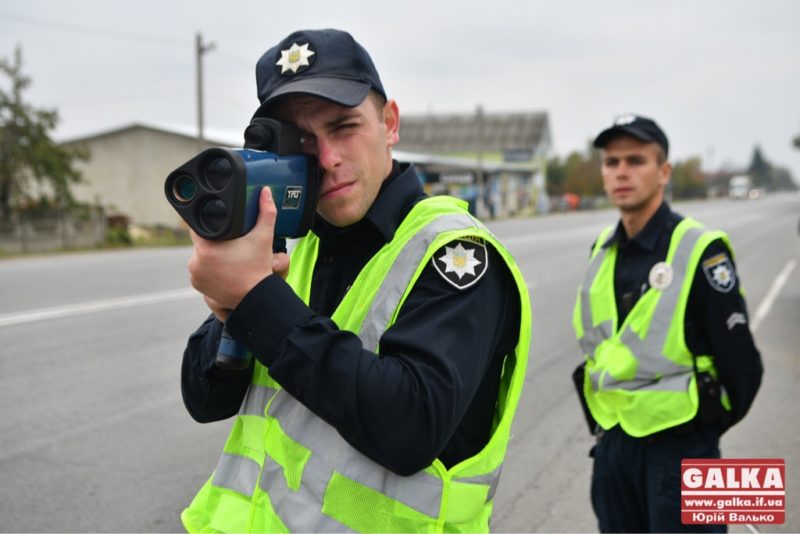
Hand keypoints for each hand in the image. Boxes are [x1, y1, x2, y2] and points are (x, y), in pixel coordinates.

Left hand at [188, 187, 277, 310]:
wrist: (256, 298)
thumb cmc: (258, 269)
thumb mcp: (263, 238)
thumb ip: (265, 212)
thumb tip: (265, 192)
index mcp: (206, 247)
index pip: (196, 225)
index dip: (206, 220)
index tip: (216, 220)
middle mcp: (195, 261)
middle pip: (199, 240)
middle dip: (211, 238)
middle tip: (228, 240)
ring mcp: (194, 274)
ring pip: (199, 254)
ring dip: (208, 252)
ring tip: (225, 254)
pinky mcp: (197, 284)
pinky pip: (199, 269)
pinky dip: (207, 267)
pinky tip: (220, 266)